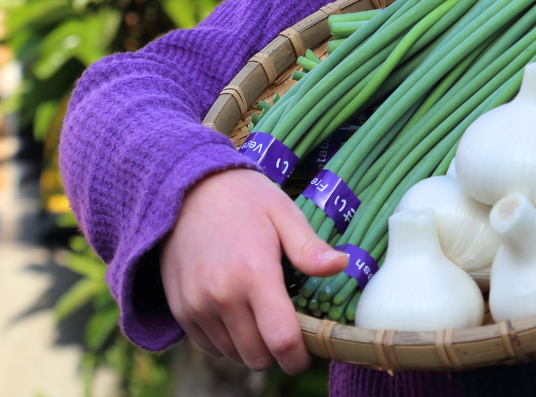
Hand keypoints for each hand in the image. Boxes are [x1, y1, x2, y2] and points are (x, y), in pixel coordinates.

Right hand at [160, 168, 347, 373]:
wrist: (188, 190)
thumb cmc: (245, 199)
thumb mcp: (283, 213)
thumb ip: (310, 248)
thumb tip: (342, 265)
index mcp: (254, 273)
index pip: (281, 340)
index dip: (299, 357)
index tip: (309, 353)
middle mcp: (222, 297)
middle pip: (257, 357)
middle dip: (278, 352)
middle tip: (289, 327)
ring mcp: (197, 306)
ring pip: (233, 354)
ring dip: (252, 345)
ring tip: (262, 312)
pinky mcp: (180, 310)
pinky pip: (210, 346)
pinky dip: (228, 340)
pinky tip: (238, 312)